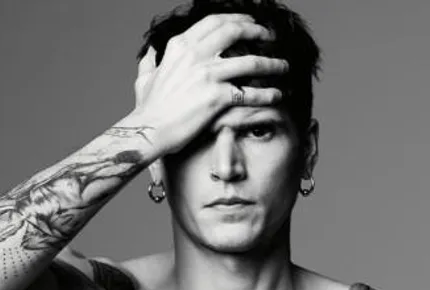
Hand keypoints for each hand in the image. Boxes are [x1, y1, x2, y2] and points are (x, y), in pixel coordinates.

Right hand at [131, 14, 288, 155]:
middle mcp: (195, 54)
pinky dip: (267, 94)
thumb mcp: (145, 78)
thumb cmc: (147, 109)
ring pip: (250, 62)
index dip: (236, 19)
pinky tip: (277, 95)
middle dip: (257, 31)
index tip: (249, 22)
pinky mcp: (217, 97)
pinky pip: (250, 93)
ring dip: (271, 63)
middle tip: (270, 36)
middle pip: (234, 31)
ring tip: (284, 66)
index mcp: (180, 46)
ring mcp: (208, 75)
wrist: (149, 130)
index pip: (213, 21)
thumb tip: (150, 56)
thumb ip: (151, 63)